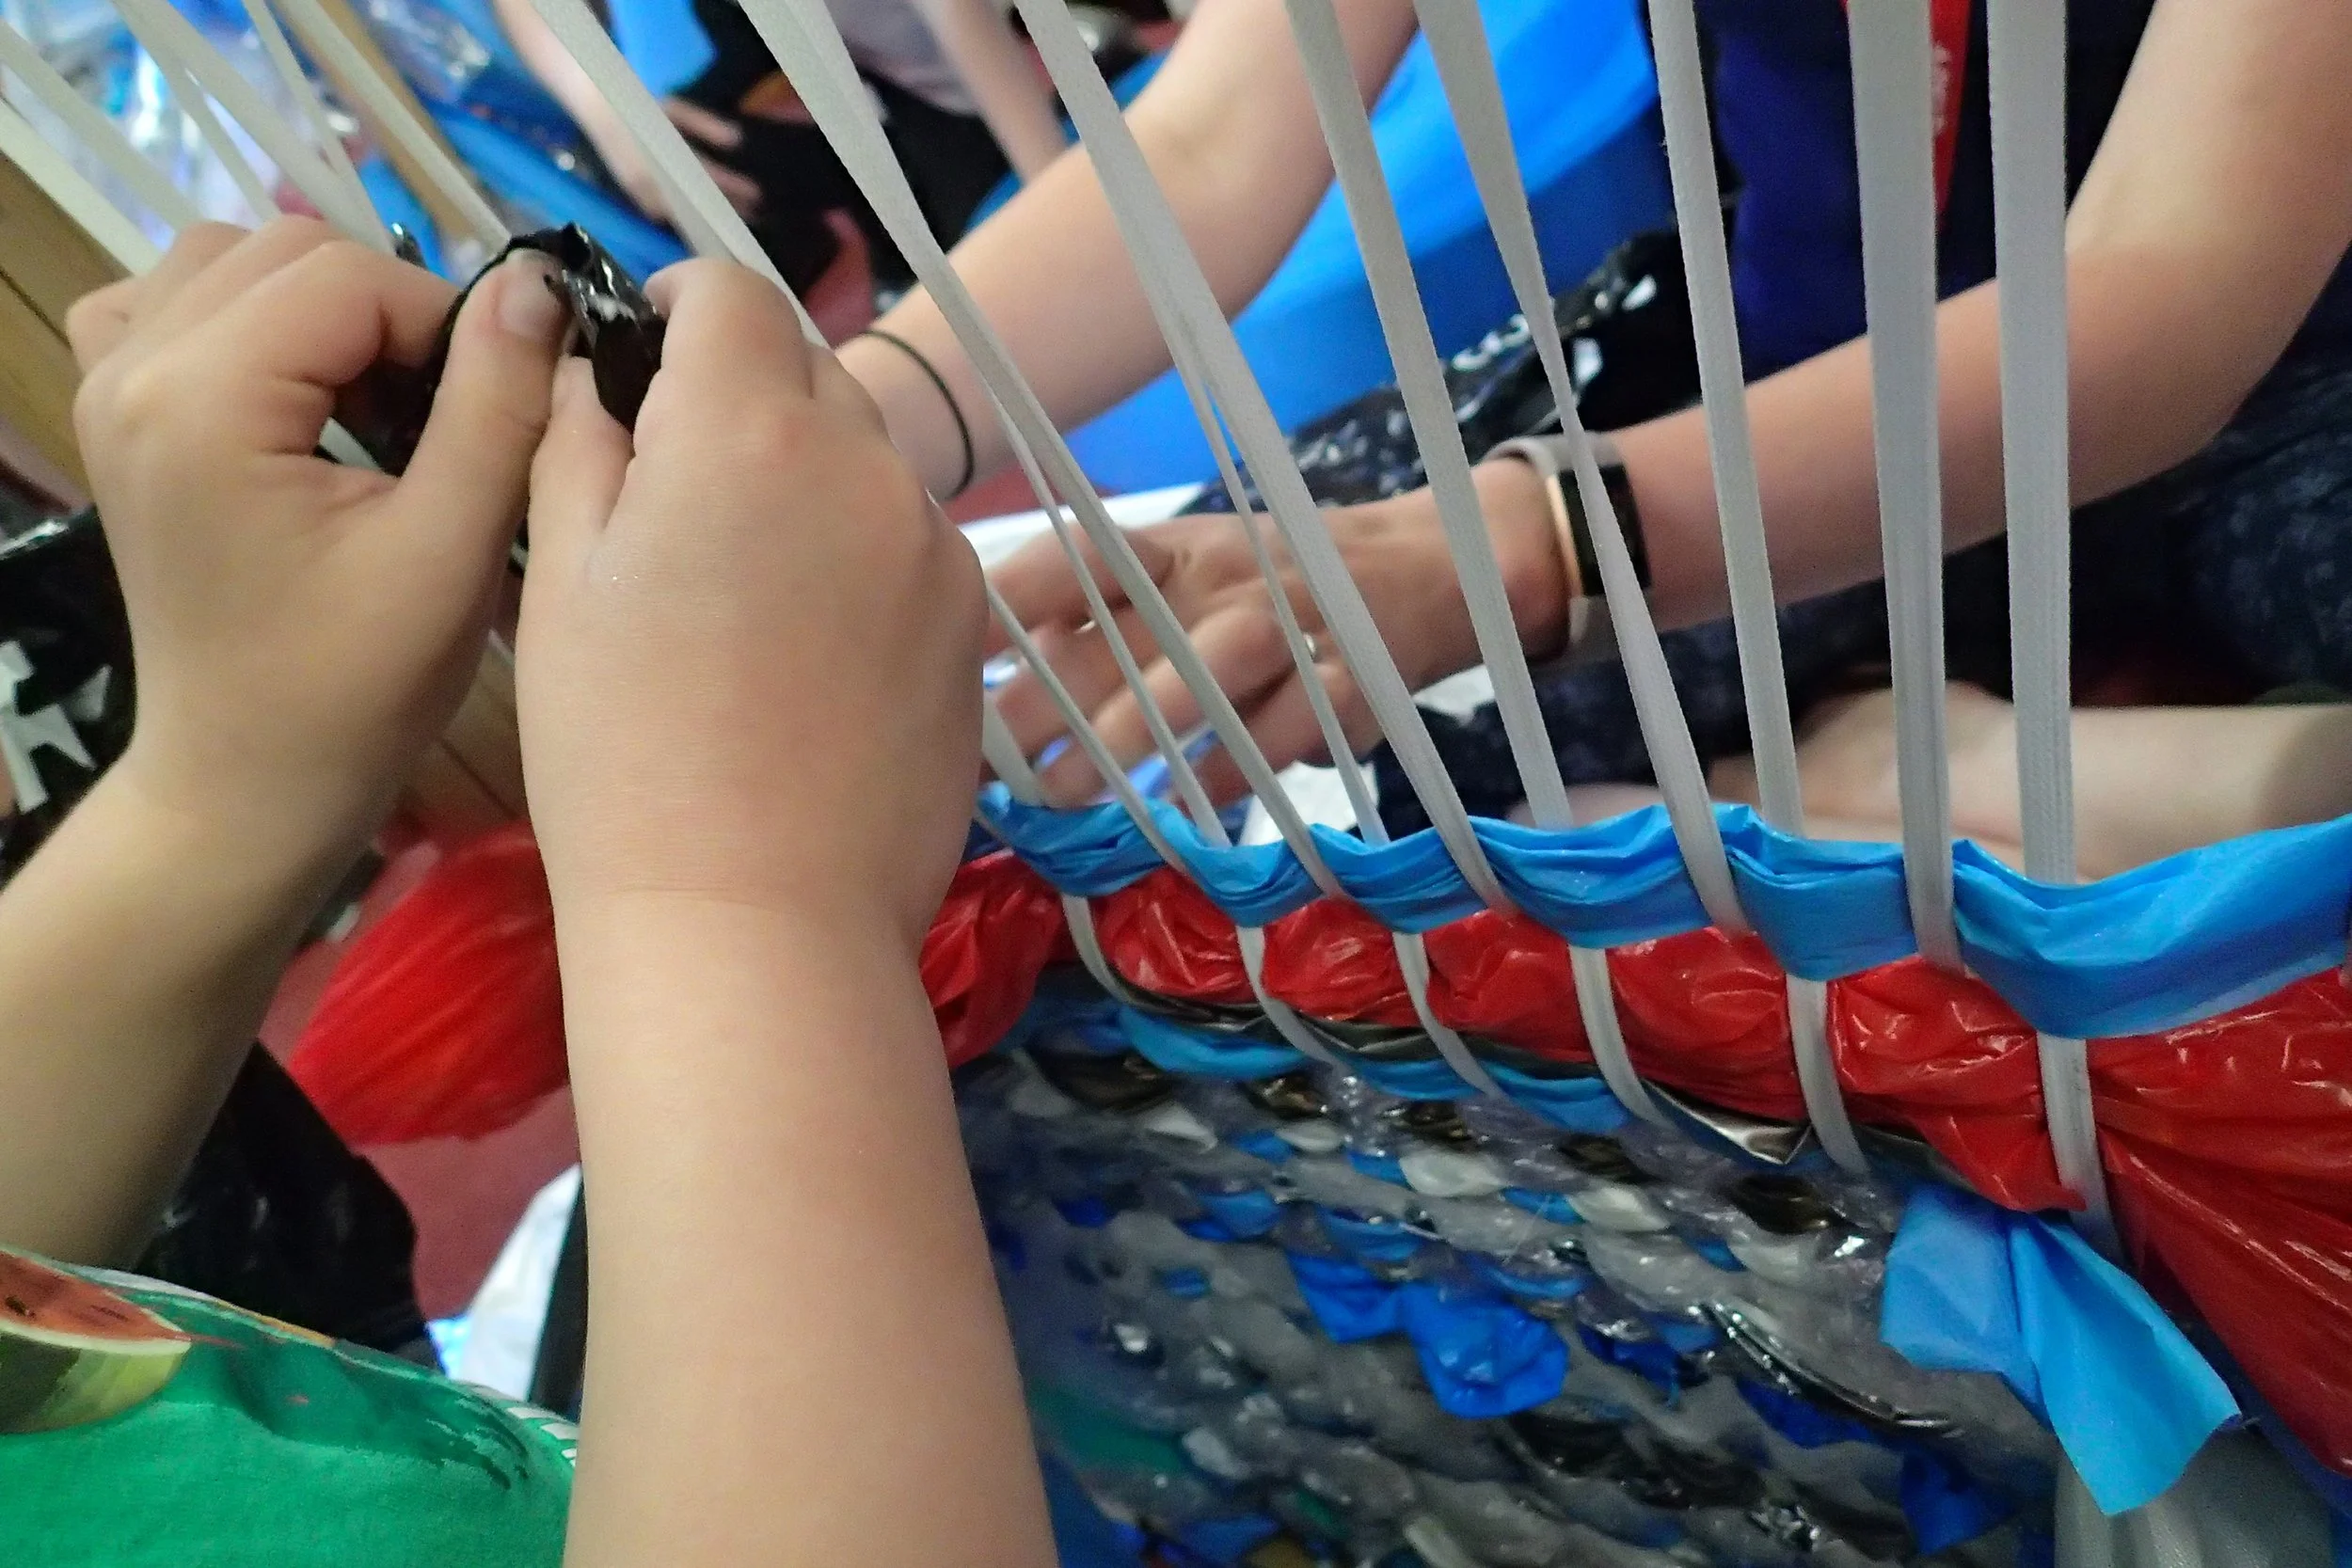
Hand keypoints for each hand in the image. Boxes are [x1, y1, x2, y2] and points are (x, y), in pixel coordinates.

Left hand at [66, 217, 566, 857]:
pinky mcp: (117, 408)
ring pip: (235, 255)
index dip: (445, 325)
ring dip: (325, 307)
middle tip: (440, 420)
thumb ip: (497, 404)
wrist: (248, 779)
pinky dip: (250, 317)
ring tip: (375, 406)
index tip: (491, 414)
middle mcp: (132, 368)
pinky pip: (179, 297)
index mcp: (202, 400)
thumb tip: (536, 283)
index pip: (349, 275)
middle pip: (291, 249)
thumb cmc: (357, 688)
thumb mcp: (450, 552)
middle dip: (389, 312)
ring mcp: (110, 384)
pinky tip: (296, 390)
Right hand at [517, 260, 983, 945]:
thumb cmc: (622, 754)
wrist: (756, 918)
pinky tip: (808, 654)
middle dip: (740, 399)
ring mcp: (937, 545)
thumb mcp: (560, 578)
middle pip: (806, 371)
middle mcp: (868, 463)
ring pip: (863, 463)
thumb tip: (594, 364)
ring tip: (743, 595)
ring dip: (805, 483)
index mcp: (751, 428)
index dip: (675, 308)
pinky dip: (858, 559)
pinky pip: (908, 546)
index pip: (731, 290)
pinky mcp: (973, 623)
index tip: (640, 361)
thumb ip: (581, 435)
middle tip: (673, 497)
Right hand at [585, 100, 760, 222]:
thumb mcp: (674, 107)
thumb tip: (737, 141)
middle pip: (699, 206)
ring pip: (685, 218)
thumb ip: (705, 125)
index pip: (707, 179)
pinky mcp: (638, 201)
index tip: (757, 195)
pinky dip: (692, 220)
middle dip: (728, 212)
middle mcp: (652, 184)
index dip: (733, 188)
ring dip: (712, 220)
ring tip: (739, 222)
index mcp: (663, 159)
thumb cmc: (639, 105)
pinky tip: (710, 221)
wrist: (595, 109)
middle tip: (758, 218)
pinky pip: (669, 218)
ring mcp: (643, 196)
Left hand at [986, 459, 1566, 805]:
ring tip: (1066, 791)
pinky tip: (1182, 813)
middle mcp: (1225, 578)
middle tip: (981, 754)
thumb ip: (1105, 618)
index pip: (1080, 558)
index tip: (949, 640)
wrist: (1422, 572)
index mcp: (1174, 549)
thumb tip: (987, 675)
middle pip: (1128, 629)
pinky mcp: (1349, 681)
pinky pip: (1286, 729)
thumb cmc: (1272, 584)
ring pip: (1209, 668)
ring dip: (1136, 728)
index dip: (1014, 594)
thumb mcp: (1190, 574)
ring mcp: (1292, 625)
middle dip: (1049, 693)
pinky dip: (1233, 771)